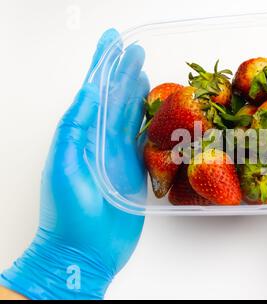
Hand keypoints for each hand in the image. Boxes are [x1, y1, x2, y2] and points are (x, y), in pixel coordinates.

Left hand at [0, 29, 148, 298]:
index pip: (93, 92)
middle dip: (123, 73)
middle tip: (135, 51)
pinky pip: (145, 141)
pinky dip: (150, 123)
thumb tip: (88, 93)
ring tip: (145, 72)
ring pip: (130, 117)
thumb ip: (75, 129)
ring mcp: (118, 156)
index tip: (113, 42)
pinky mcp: (134, 172)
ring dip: (136, 93)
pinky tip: (156, 112)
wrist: (85, 251)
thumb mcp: (64, 167)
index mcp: (81, 136)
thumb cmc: (69, 214)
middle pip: (114, 99)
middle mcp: (100, 141)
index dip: (103, 66)